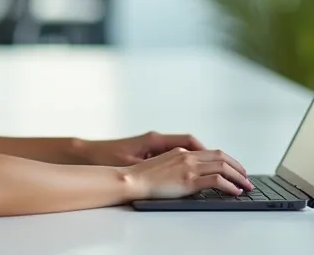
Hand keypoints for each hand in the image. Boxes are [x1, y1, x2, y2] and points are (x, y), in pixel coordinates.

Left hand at [75, 131, 205, 165]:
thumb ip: (154, 165)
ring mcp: (152, 145)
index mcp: (154, 139)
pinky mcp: (147, 151)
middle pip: (190, 144)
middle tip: (225, 166)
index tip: (217, 160)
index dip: (205, 150)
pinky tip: (190, 173)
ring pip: (183, 149)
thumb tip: (174, 168)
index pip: (188, 140)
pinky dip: (186, 162)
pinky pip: (173, 154)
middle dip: (208, 154)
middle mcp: (156, 139)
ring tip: (212, 170)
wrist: (89, 154)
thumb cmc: (107, 156)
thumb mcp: (133, 161)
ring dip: (198, 158)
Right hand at [124, 147, 253, 199]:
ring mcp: (189, 167)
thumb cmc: (143, 176)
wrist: (132, 179)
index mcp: (182, 151)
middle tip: (246, 177)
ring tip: (246, 186)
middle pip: (221, 157)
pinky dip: (229, 185)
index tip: (235, 168)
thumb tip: (192, 175)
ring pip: (222, 167)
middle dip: (237, 167)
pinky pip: (216, 180)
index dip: (227, 160)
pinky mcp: (188, 180)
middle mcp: (188, 156)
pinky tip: (234, 191)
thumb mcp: (164, 164)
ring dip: (238, 177)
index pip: (212, 152)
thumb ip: (179, 165)